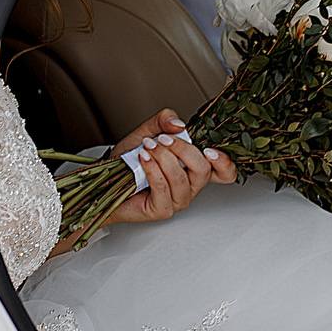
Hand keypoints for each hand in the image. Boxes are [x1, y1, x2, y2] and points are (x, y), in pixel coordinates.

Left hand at [101, 109, 237, 226]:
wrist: (106, 179)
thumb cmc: (130, 160)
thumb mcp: (148, 131)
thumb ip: (164, 121)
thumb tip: (178, 124)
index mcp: (193, 168)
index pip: (224, 172)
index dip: (225, 163)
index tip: (210, 150)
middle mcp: (190, 185)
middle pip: (203, 170)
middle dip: (182, 149)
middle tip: (162, 139)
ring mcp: (177, 200)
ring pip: (181, 178)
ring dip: (163, 157)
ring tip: (147, 147)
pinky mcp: (162, 209)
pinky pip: (163, 187)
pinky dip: (153, 169)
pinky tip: (143, 159)